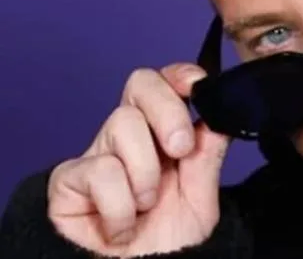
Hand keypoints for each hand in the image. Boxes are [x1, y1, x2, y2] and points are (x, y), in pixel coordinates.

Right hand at [47, 63, 230, 256]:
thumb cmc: (167, 242)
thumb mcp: (202, 199)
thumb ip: (208, 157)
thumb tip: (219, 115)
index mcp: (163, 135)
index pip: (165, 84)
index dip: (179, 75)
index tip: (198, 86)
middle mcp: (131, 137)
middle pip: (140, 84)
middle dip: (167, 111)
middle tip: (180, 150)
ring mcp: (99, 154)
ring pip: (123, 124)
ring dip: (146, 173)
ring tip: (146, 206)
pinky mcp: (69, 179)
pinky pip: (100, 170)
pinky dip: (121, 205)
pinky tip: (122, 225)